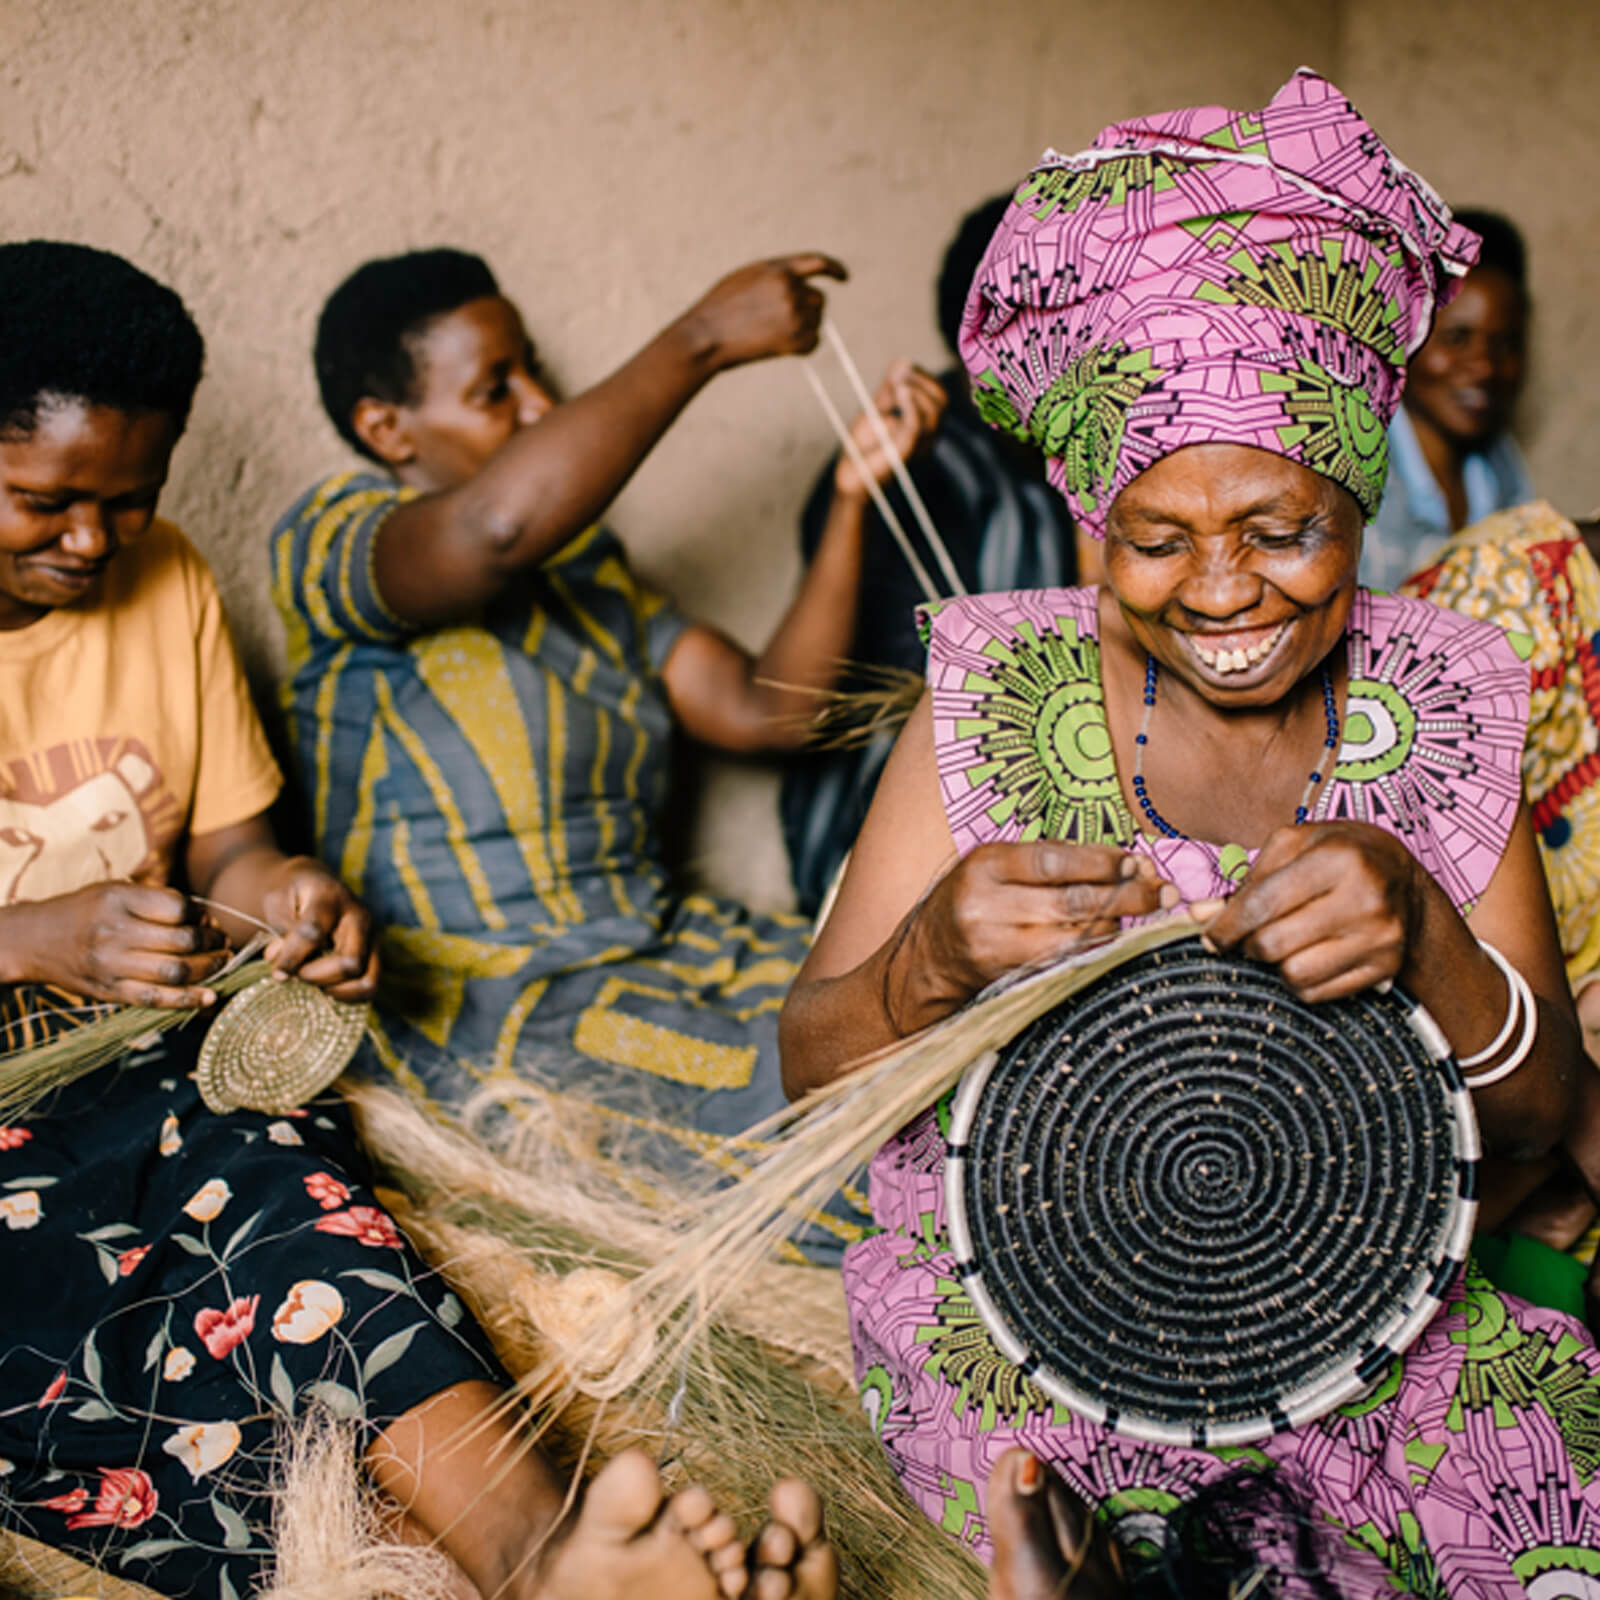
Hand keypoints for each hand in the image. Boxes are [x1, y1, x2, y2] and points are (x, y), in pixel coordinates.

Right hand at [0, 882, 228, 1008]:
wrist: (34, 940)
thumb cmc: (86, 910)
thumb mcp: (117, 891)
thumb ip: (160, 902)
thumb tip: (207, 921)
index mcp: (118, 900)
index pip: (178, 908)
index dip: (202, 915)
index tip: (209, 920)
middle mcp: (114, 933)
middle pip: (182, 942)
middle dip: (213, 943)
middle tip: (224, 942)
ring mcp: (111, 966)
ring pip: (175, 972)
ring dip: (209, 969)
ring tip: (223, 962)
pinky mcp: (109, 992)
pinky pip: (155, 1000)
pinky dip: (188, 1000)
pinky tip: (210, 996)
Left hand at [259, 857, 377, 1002]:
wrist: (318, 886)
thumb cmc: (293, 895)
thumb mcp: (277, 901)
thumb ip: (278, 930)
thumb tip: (279, 962)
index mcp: (330, 897)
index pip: (314, 933)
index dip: (292, 957)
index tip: (277, 969)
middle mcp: (360, 917)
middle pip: (349, 963)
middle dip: (315, 976)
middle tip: (294, 973)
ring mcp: (374, 937)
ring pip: (365, 980)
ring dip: (333, 988)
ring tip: (312, 978)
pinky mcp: (377, 954)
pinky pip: (369, 988)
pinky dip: (345, 995)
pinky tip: (326, 984)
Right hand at [680, 253, 847, 370]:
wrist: (706, 335)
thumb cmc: (722, 306)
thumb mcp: (749, 277)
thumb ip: (777, 274)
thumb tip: (803, 284)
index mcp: (779, 269)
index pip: (819, 263)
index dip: (835, 269)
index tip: (844, 277)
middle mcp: (790, 290)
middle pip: (819, 299)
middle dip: (808, 307)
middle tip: (781, 320)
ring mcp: (794, 316)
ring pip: (817, 320)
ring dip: (804, 325)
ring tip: (773, 330)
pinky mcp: (793, 341)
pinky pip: (814, 342)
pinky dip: (804, 344)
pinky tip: (782, 344)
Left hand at [834, 361, 946, 496]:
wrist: (851, 478)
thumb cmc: (862, 449)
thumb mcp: (876, 411)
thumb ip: (889, 389)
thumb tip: (902, 361)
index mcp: (924, 426)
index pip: (938, 395)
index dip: (923, 376)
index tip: (901, 368)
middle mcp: (927, 436)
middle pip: (942, 400)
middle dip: (922, 379)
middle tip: (899, 375)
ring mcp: (919, 445)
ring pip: (935, 410)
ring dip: (916, 389)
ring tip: (897, 385)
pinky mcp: (906, 452)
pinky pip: (918, 424)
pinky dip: (912, 404)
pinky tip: (900, 392)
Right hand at [886, 842, 1173, 1034]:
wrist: (923, 962)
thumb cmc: (969, 902)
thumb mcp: (994, 867)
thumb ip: (1045, 861)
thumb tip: (1121, 862)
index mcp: (984, 865)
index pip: (1054, 861)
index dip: (1101, 863)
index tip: (1137, 861)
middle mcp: (985, 906)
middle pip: (1071, 901)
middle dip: (1125, 896)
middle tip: (1163, 891)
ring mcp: (995, 947)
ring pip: (1075, 938)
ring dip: (1118, 927)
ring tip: (1148, 914)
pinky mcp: (1006, 978)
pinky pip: (1065, 964)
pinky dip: (1096, 952)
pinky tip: (1118, 941)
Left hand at [1191, 821, 1425, 1001]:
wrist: (1405, 880)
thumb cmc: (1340, 855)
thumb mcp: (1295, 845)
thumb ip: (1246, 880)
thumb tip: (1199, 916)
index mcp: (1337, 858)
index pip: (1262, 904)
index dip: (1226, 926)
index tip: (1212, 936)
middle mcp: (1364, 898)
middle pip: (1274, 944)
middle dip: (1249, 944)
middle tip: (1251, 936)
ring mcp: (1379, 937)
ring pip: (1294, 975)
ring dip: (1275, 965)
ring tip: (1282, 943)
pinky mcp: (1386, 967)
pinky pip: (1318, 993)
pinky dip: (1300, 980)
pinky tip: (1308, 955)